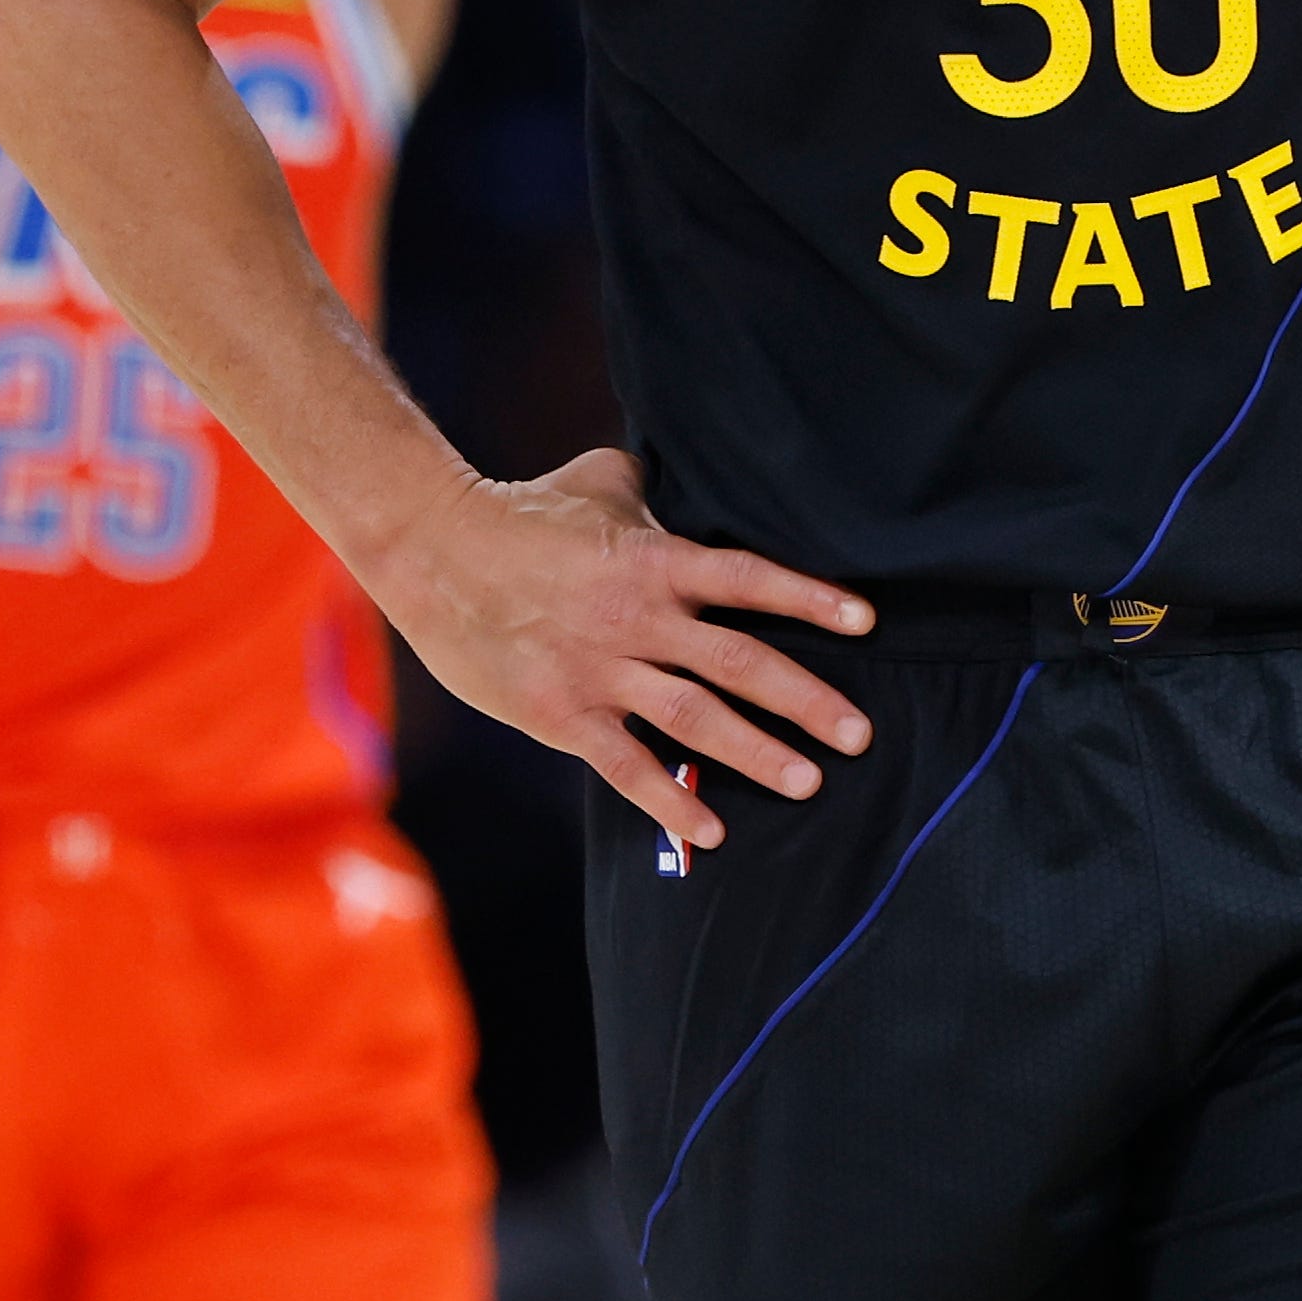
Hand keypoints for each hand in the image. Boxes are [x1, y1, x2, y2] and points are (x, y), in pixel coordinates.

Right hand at [372, 448, 873, 855]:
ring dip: (757, 754)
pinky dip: (670, 801)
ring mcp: (601, 670)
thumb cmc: (522, 511)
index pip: (751, 579)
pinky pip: (626, 765)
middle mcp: (639, 618)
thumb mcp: (598, 480)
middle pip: (741, 662)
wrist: (435, 550)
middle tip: (861, 735)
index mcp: (655, 560)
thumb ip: (651, 484)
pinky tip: (710, 831)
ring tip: (809, 782)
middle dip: (807, 701)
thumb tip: (680, 469)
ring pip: (695, 719)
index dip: (811, 599)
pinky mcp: (562, 713)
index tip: (866, 622)